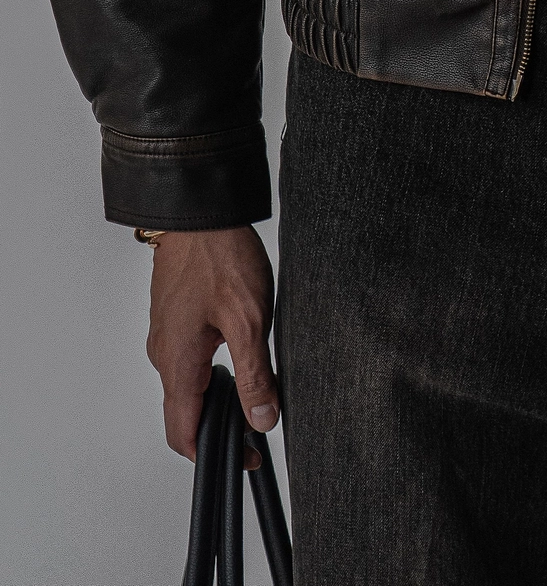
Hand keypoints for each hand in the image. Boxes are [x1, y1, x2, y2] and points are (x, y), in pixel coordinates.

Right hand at [146, 226, 278, 471]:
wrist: (198, 211)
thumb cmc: (221, 257)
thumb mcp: (250, 320)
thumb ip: (255, 375)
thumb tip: (262, 420)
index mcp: (178, 364)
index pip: (184, 433)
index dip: (214, 454)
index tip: (245, 457)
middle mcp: (163, 354)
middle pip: (184, 412)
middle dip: (217, 429)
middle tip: (257, 429)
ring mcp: (165, 334)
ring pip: (187, 384)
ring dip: (215, 398)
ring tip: (254, 395)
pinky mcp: (173, 317)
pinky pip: (187, 359)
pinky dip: (210, 372)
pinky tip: (239, 357)